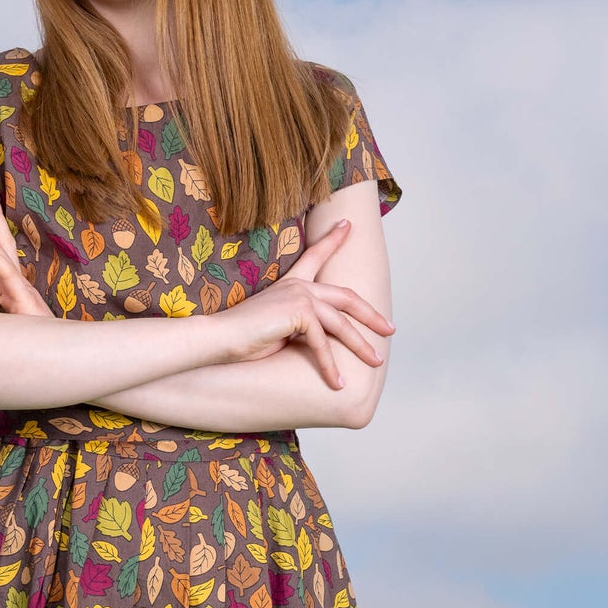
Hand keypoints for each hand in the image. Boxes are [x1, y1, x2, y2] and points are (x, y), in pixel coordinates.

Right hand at [217, 218, 392, 386]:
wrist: (217, 338)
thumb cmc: (242, 339)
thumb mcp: (279, 329)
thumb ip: (301, 328)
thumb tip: (320, 341)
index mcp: (292, 283)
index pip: (316, 256)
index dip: (333, 239)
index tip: (348, 224)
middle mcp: (299, 285)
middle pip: (346, 297)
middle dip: (371, 315)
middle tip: (390, 329)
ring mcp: (300, 296)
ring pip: (341, 324)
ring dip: (360, 346)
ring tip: (376, 362)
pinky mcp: (298, 313)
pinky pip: (322, 344)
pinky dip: (330, 367)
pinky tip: (338, 383)